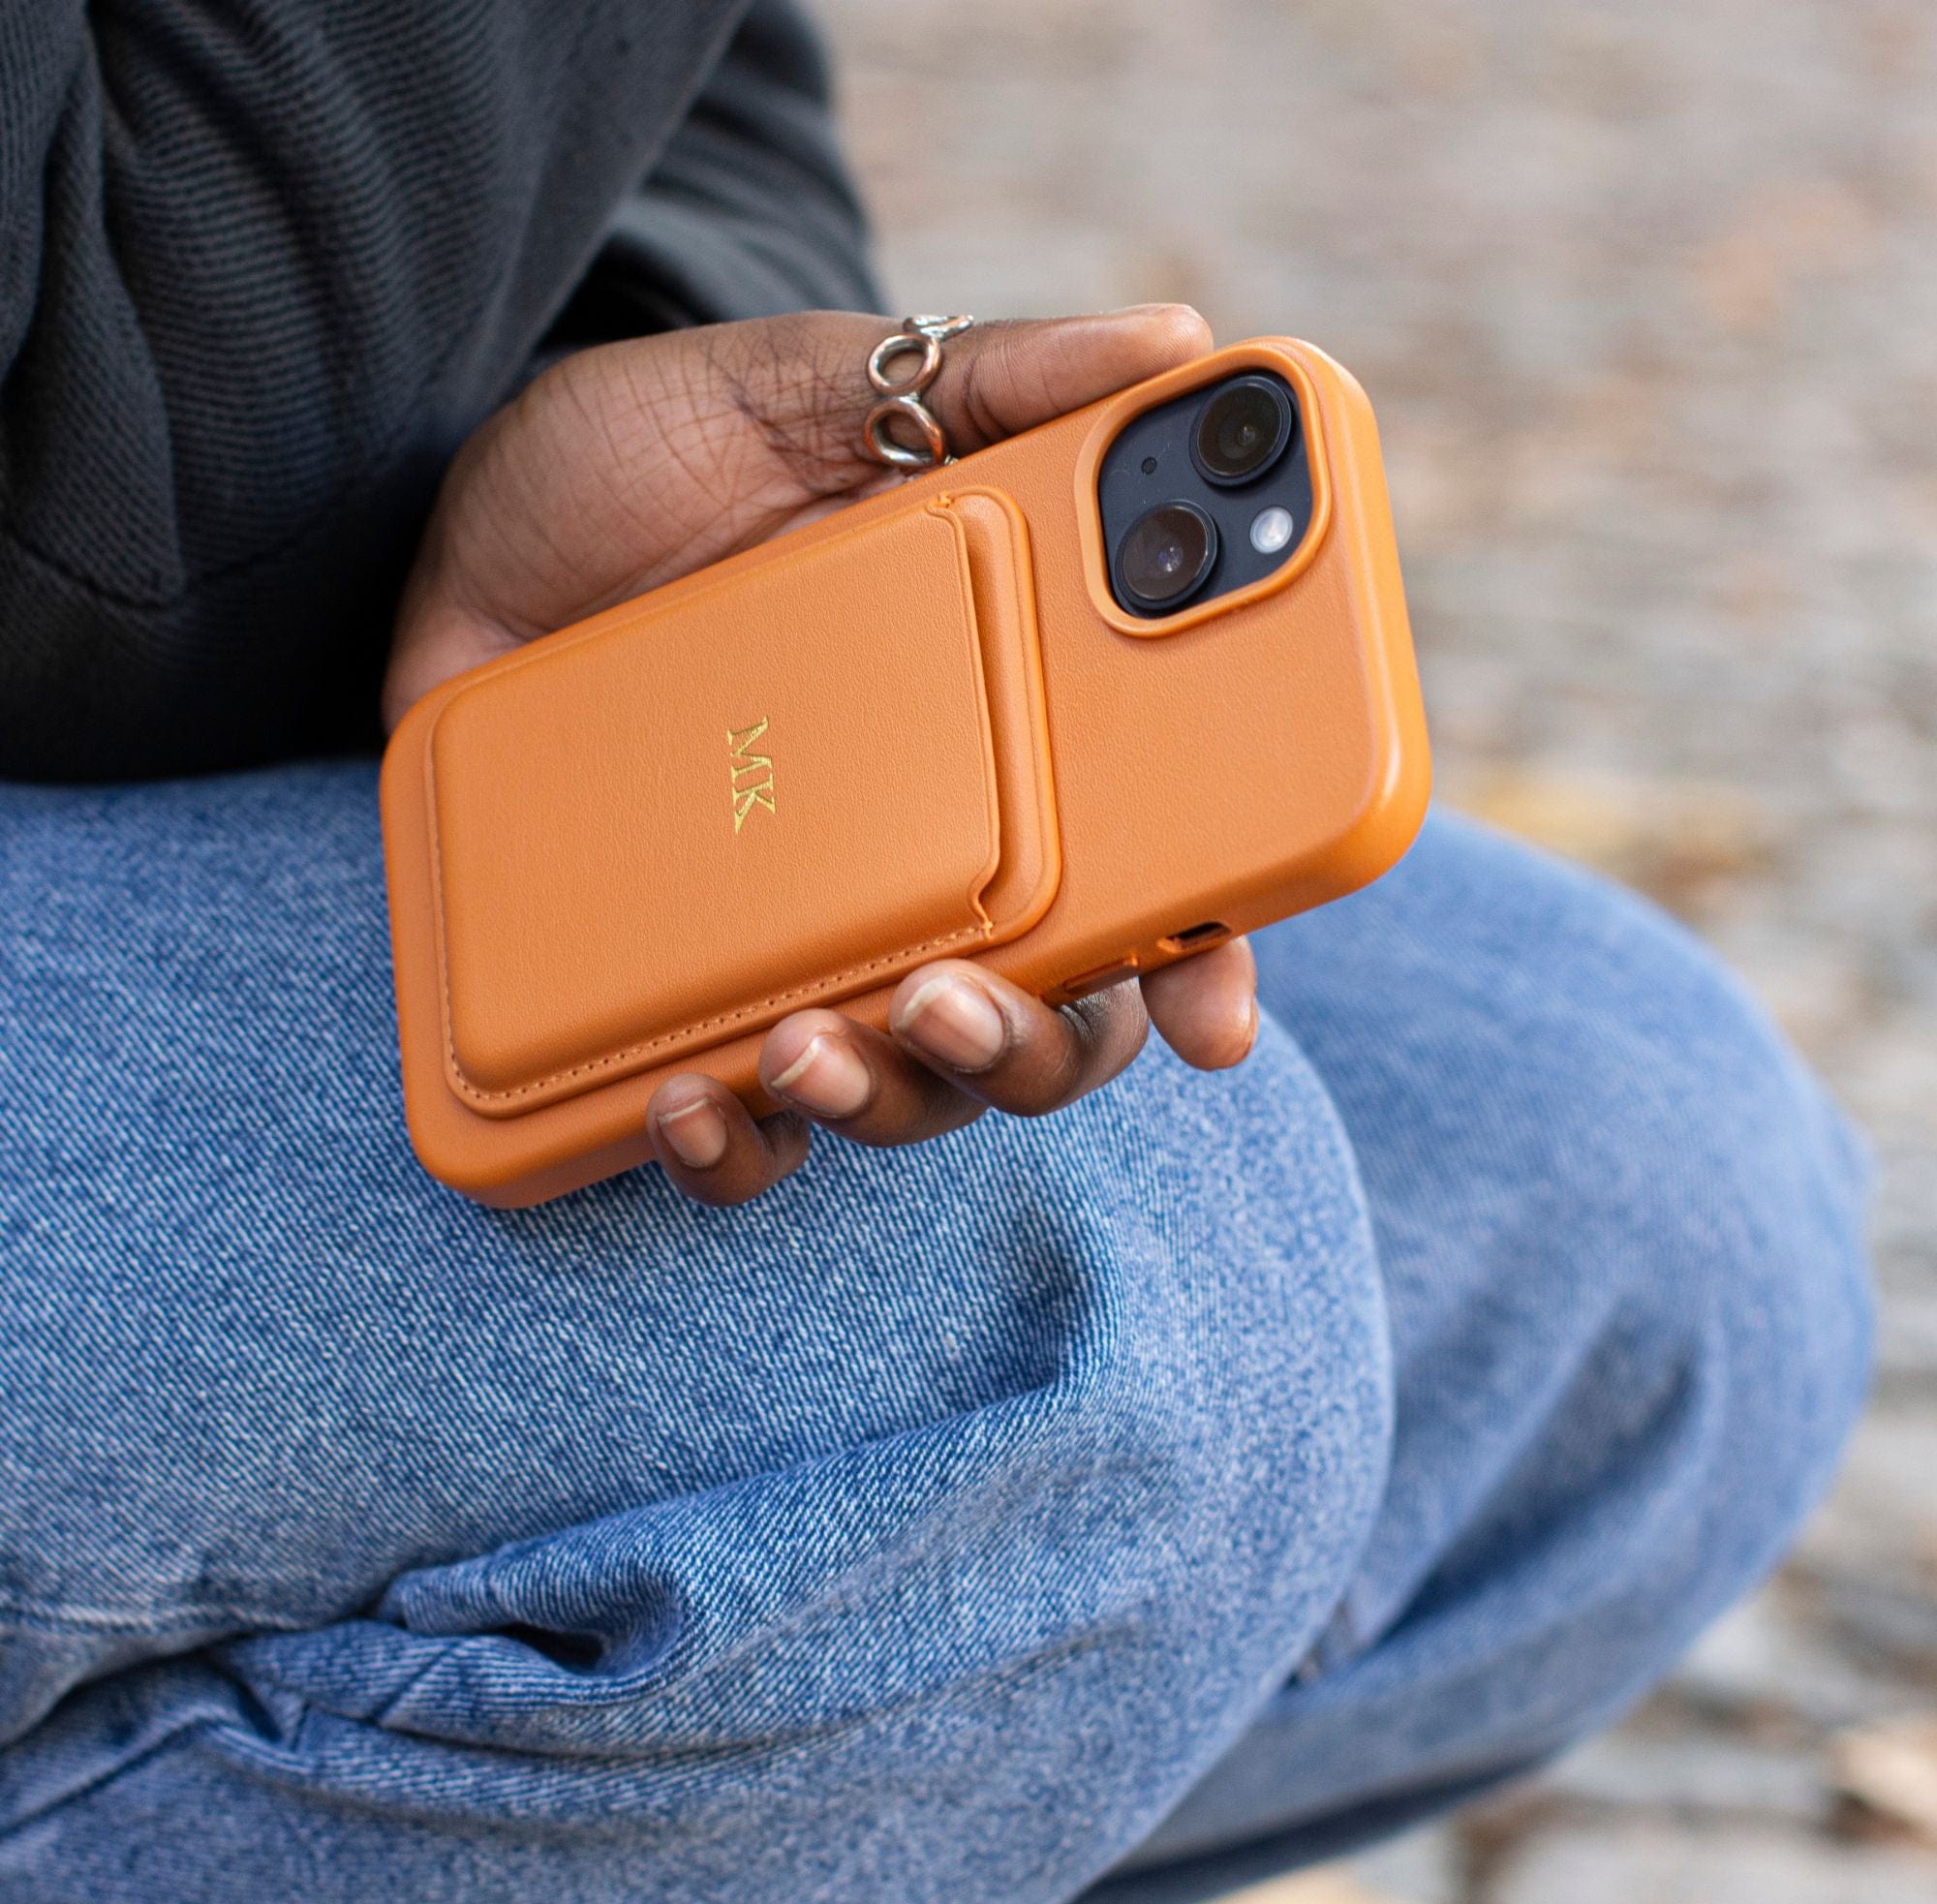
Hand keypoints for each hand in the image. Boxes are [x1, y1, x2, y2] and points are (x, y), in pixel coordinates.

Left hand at [387, 307, 1259, 1205]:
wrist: (459, 517)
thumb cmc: (659, 457)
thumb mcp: (809, 393)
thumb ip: (986, 376)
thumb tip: (1177, 344)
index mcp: (1010, 751)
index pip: (1146, 878)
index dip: (1203, 961)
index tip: (1213, 1012)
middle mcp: (934, 874)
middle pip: (1048, 1028)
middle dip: (1031, 1053)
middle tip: (952, 1003)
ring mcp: (805, 947)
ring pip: (905, 1096)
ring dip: (884, 1104)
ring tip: (804, 1050)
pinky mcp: (672, 995)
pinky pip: (734, 1127)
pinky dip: (728, 1152)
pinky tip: (686, 1101)